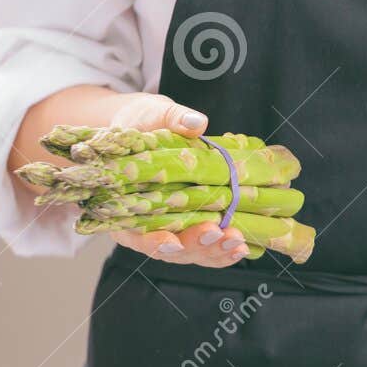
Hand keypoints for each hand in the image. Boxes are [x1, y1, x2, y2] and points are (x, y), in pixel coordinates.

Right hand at [101, 92, 247, 270]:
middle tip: (217, 233)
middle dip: (194, 244)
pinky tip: (242, 246)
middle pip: (169, 248)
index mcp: (124, 205)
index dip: (153, 241)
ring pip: (191, 251)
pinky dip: (223, 249)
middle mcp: (147, 225)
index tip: (172, 242)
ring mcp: (172, 229)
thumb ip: (172, 119)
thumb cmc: (144, 123)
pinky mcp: (192, 225)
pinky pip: (207, 245)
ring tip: (237, 243)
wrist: (152, 128)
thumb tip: (196, 122)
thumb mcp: (152, 114)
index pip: (135, 234)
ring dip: (215, 251)